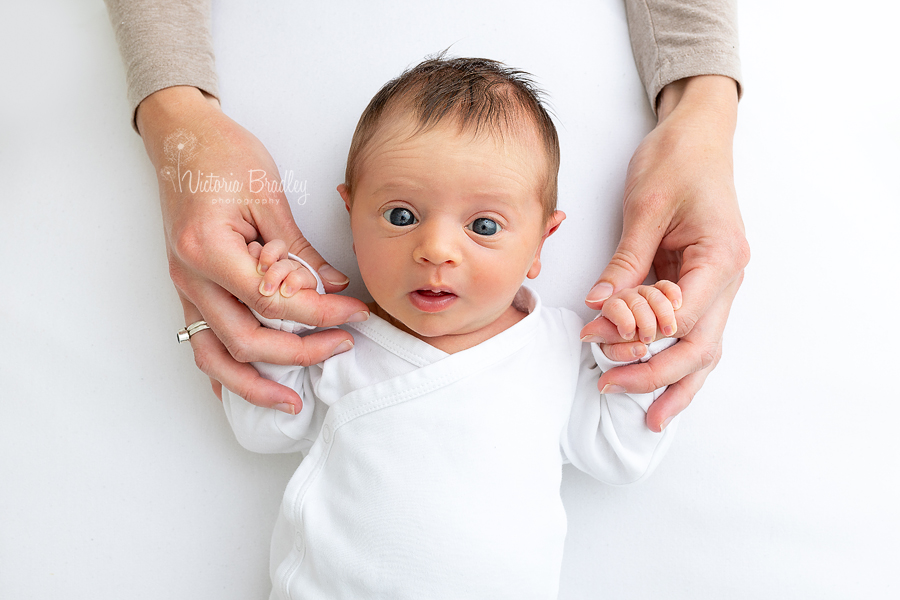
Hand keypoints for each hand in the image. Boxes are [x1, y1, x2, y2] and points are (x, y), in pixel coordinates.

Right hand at [137, 87, 368, 411]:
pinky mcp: (188, 290)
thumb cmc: (221, 155)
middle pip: (246, 339)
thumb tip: (332, 287)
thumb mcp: (269, 195)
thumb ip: (298, 248)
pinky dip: (224, 371)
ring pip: (215, 355)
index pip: (272, 302)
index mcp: (208, 250)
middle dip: (300, 352)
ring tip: (291, 402)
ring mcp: (184, 288)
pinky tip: (247, 388)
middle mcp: (189, 277)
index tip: (354, 314)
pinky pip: (202, 343)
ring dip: (254, 385)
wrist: (180, 138)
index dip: (320, 314)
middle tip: (342, 346)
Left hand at [581, 75, 749, 430]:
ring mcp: (719, 283)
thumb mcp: (645, 208)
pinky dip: (677, 359)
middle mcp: (727, 277)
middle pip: (699, 345)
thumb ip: (625, 263)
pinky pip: (693, 331)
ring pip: (705, 348)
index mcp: (720, 257)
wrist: (697, 135)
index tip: (596, 340)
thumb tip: (599, 308)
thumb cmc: (675, 160)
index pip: (683, 317)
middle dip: (656, 374)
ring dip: (677, 383)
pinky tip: (661, 386)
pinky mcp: (701, 283)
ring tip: (652, 419)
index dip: (638, 335)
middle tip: (611, 389)